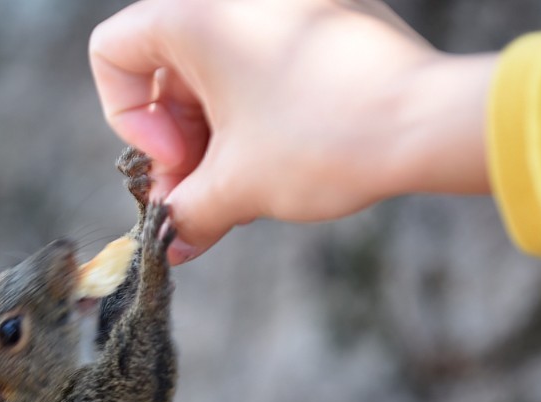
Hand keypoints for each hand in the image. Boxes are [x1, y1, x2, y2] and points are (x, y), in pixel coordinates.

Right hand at [90, 0, 496, 261]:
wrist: (428, 120)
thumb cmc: (325, 140)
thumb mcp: (238, 187)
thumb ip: (187, 212)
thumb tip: (171, 239)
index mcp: (196, 12)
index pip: (112, 52)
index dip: (129, 120)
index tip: (176, 159)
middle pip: (166, 63)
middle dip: (176, 136)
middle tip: (201, 192)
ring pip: (217, 64)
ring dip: (214, 129)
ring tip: (242, 185)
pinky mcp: (327, 13)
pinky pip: (264, 55)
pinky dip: (257, 105)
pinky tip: (282, 157)